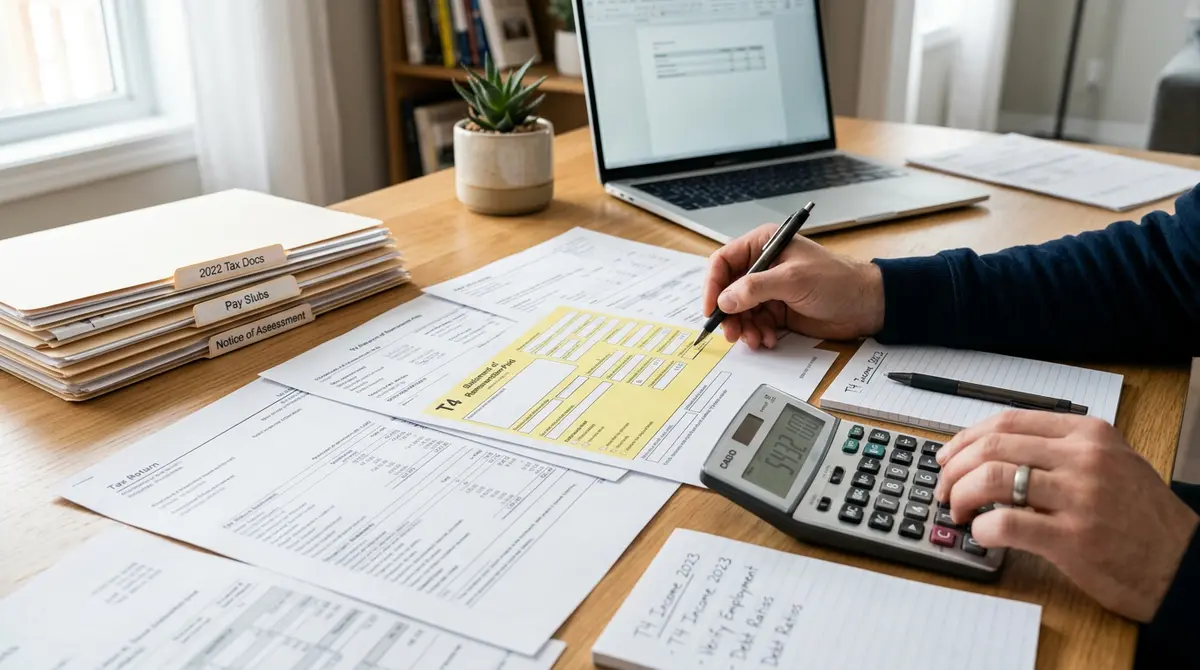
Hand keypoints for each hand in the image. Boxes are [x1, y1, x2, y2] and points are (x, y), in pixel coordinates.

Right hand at [702, 224, 883, 347]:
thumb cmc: (836, 281)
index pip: (724, 261)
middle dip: (728, 313)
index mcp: (763, 245)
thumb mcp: (793, 280)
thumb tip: (725, 300)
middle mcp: (762, 265)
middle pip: (728, 290)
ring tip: (754, 339)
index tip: (711, 308)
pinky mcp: (777, 309)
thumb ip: (756, 288)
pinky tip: (768, 339)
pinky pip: (755, 323)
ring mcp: (769, 289)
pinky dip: (757, 333)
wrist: (866, 304)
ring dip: (743, 327)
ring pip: (740, 311)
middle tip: (731, 332)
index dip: (713, 285)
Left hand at [934, 410, 1198, 621]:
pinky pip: (1005, 523)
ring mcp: (1078, 496)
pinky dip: (981, 528)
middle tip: (944, 489)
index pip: (1007, 421)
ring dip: (960, 496)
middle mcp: (1083, 458)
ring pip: (991, 479)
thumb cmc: (1142, 517)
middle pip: (992, 447)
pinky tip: (983, 534)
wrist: (1183, 563)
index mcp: (1088, 433)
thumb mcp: (1111, 464)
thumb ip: (1059, 452)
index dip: (966, 438)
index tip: (947, 456)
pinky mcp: (1072, 538)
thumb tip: (993, 454)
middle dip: (954, 469)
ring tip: (958, 512)